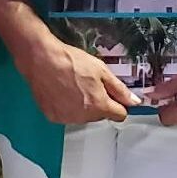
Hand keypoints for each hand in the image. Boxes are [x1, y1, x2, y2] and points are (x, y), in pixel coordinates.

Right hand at [17, 32, 141, 123]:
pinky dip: (66, 106)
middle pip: (100, 115)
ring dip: (82, 106)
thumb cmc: (71, 61)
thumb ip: (120, 89)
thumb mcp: (101, 70)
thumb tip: (134, 102)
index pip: (119, 115)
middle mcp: (83, 117)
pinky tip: (61, 91)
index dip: (118, 103)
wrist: (42, 59)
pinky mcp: (52, 116)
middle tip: (88, 83)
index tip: (113, 94)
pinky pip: (66, 115)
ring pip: (83, 116)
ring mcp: (66, 118)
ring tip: (73, 86)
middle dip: (98, 102)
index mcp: (99, 106)